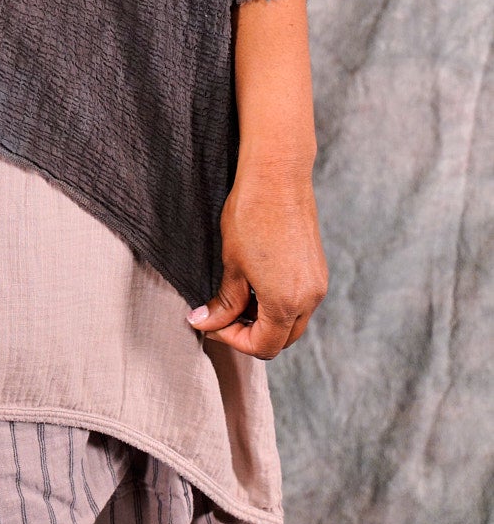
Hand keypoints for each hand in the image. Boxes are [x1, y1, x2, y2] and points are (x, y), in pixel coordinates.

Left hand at [187, 160, 327, 358]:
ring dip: (265, 320)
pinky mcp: (318, 269)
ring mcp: (318, 284)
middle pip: (281, 339)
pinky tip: (256, 285)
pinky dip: (279, 304)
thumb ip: (224, 302)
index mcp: (286, 303)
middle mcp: (309, 299)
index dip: (233, 340)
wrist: (277, 176)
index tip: (211, 323)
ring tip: (236, 299)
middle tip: (221, 316)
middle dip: (250, 335)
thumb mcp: (232, 264)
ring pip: (293, 322)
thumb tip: (205, 323)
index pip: (263, 346)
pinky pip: (300, 302)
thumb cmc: (250, 216)